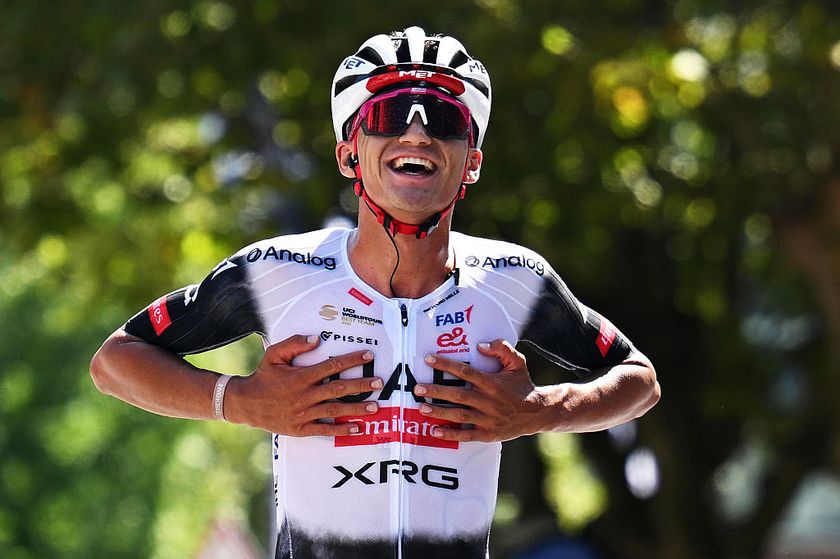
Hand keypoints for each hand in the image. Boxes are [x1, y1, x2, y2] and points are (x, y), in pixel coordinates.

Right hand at [224, 334, 382, 435]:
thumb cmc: (263, 377)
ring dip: (356, 409)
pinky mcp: (301, 428)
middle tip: (378, 382)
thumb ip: (294, 344)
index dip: (351, 360)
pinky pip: (324, 429)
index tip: (368, 355)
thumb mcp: (273, 355)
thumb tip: (316, 339)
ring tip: (375, 407)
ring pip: (335, 410)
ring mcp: (304, 413)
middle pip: (338, 389)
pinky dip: (341, 429)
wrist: (245, 404)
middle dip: (360, 385)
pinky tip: (356, 428)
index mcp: (301, 376)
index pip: (331, 366)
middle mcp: (305, 395)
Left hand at [414, 339, 551, 441]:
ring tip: (421, 408)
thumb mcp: (517, 363)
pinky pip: (466, 435)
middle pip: (458, 395)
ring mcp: (488, 419)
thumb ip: (501, 349)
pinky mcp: (488, 434)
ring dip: (439, 412)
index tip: (429, 359)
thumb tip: (480, 345)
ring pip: (459, 415)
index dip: (446, 365)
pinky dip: (451, 434)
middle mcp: (489, 401)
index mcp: (492, 383)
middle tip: (417, 388)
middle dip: (436, 391)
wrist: (538, 413)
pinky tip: (435, 431)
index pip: (466, 372)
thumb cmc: (522, 385)